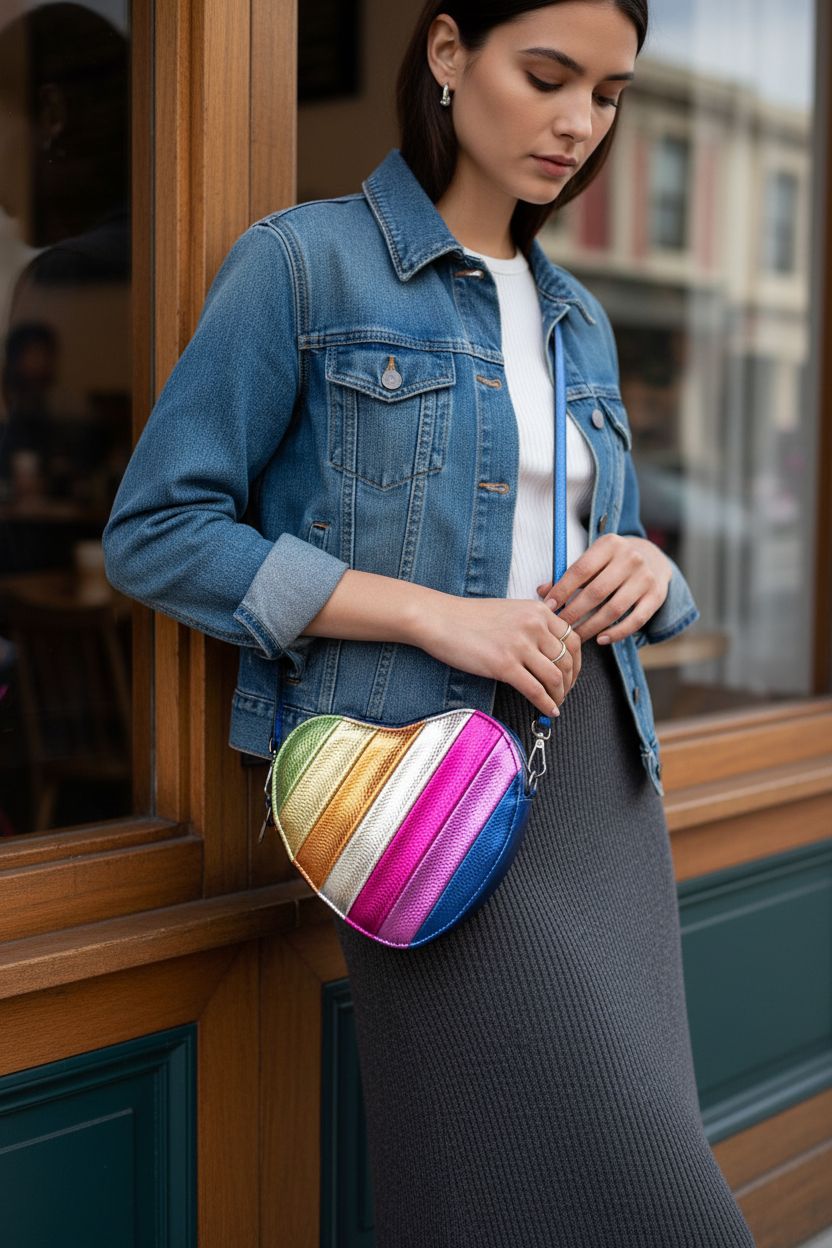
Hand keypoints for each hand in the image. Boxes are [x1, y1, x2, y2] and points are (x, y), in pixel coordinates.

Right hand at [416, 593, 581, 719]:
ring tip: (555, 702)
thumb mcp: (510, 611)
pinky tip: (548, 710)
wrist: (439, 619)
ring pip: (555, 677)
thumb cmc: (468, 617)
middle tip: (563, 692)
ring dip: (559, 694)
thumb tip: (551, 650)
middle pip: (567, 661)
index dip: (576, 663)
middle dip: (569, 682)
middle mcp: (534, 626)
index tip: (572, 674)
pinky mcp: (504, 665)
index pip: (572, 640)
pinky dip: (546, 704)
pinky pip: (536, 690)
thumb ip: (533, 624)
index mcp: (538, 611)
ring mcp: (520, 645)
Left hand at [535, 535, 671, 644]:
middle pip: (596, 592)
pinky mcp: (657, 596)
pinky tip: (600, 639)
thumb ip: (569, 575)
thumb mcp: (593, 560)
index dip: (562, 590)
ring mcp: (646, 577)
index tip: (548, 607)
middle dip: (574, 612)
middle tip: (560, 627)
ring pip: (614, 609)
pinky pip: (635, 621)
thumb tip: (542, 592)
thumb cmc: (612, 562)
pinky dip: (617, 633)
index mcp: (610, 544)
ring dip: (591, 627)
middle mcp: (631, 558)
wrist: (653, 557)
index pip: (580, 570)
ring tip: (576, 636)